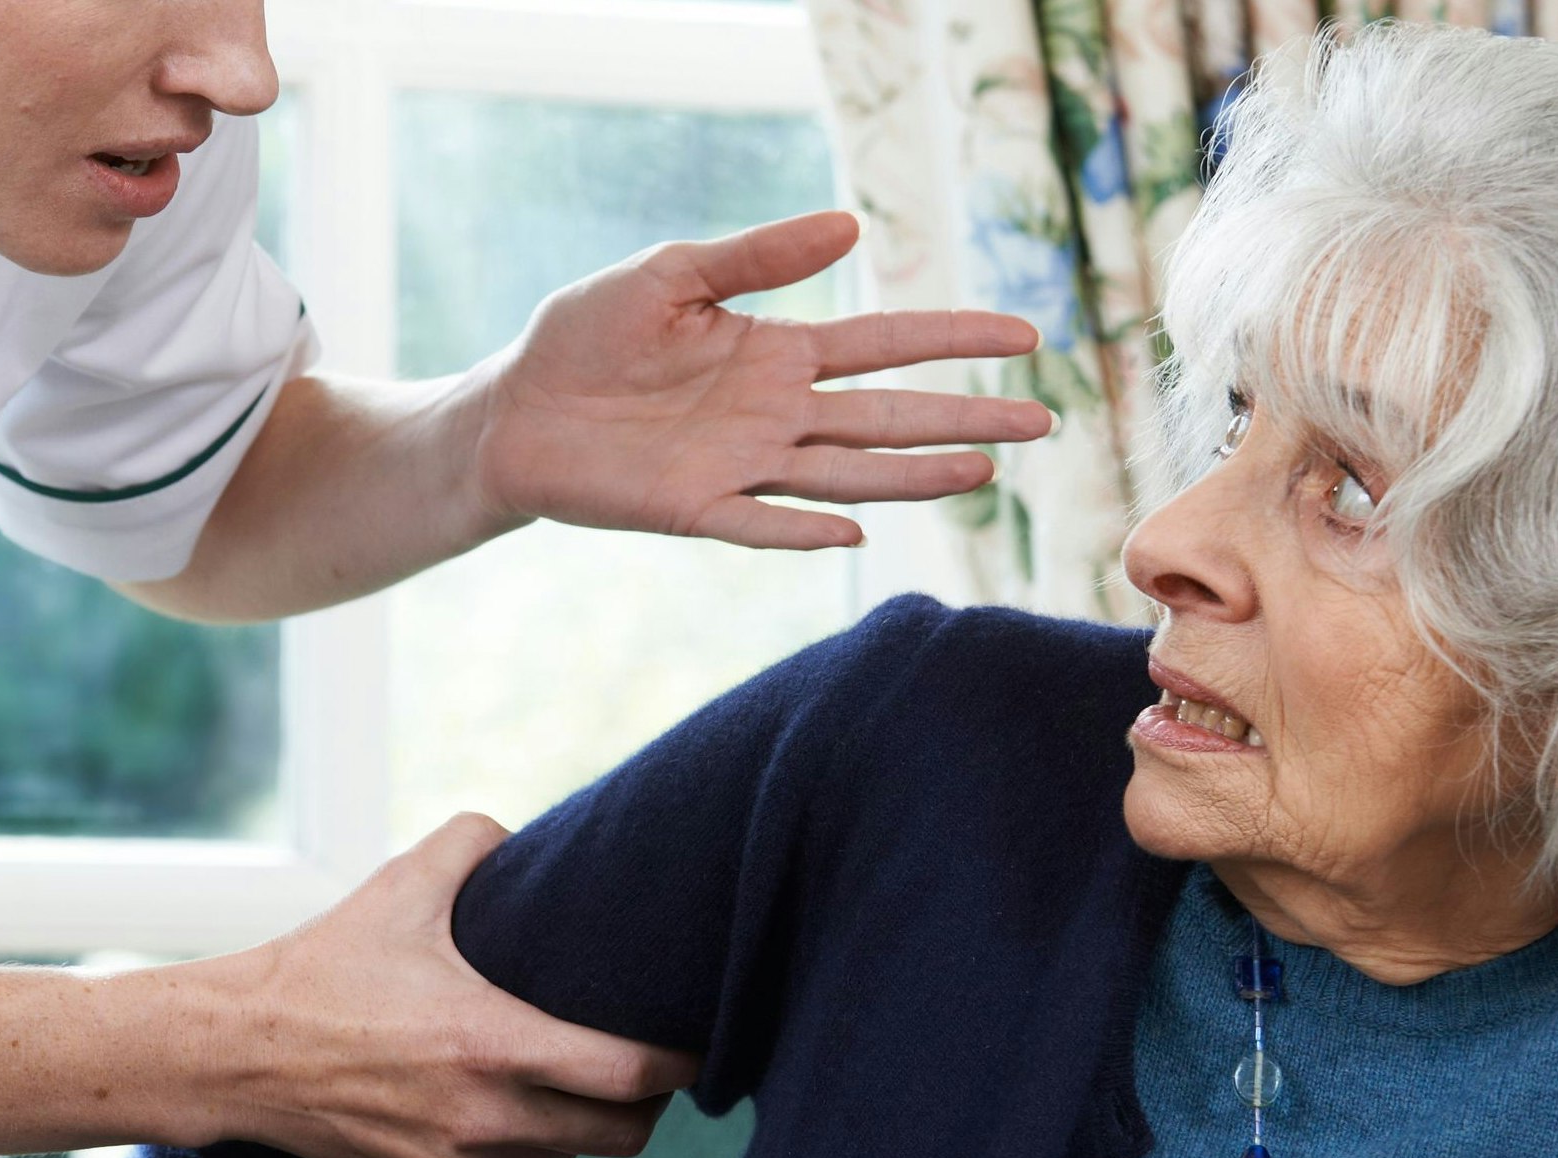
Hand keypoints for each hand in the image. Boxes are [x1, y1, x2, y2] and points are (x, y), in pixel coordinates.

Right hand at [178, 813, 699, 1157]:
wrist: (234, 1055)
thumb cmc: (321, 967)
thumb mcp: (402, 886)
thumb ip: (476, 843)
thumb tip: (524, 833)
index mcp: (491, 1043)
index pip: (630, 1077)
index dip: (682, 1064)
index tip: (702, 1043)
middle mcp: (485, 1117)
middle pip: (620, 1137)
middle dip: (648, 1105)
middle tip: (650, 1065)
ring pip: (565, 1156)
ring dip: (583, 1123)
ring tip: (579, 1075)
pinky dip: (525, 1139)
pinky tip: (510, 1097)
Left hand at [471, 209, 1054, 550]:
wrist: (514, 407)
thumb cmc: (587, 335)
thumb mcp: (670, 274)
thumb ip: (757, 256)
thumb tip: (852, 226)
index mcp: (777, 351)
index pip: (886, 342)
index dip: (954, 337)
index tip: (1024, 335)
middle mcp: (776, 413)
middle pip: (889, 415)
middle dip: (966, 416)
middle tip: (1042, 421)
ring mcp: (742, 466)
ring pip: (849, 472)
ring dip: (914, 474)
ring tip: (985, 472)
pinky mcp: (695, 509)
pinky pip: (760, 524)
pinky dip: (803, 529)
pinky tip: (854, 532)